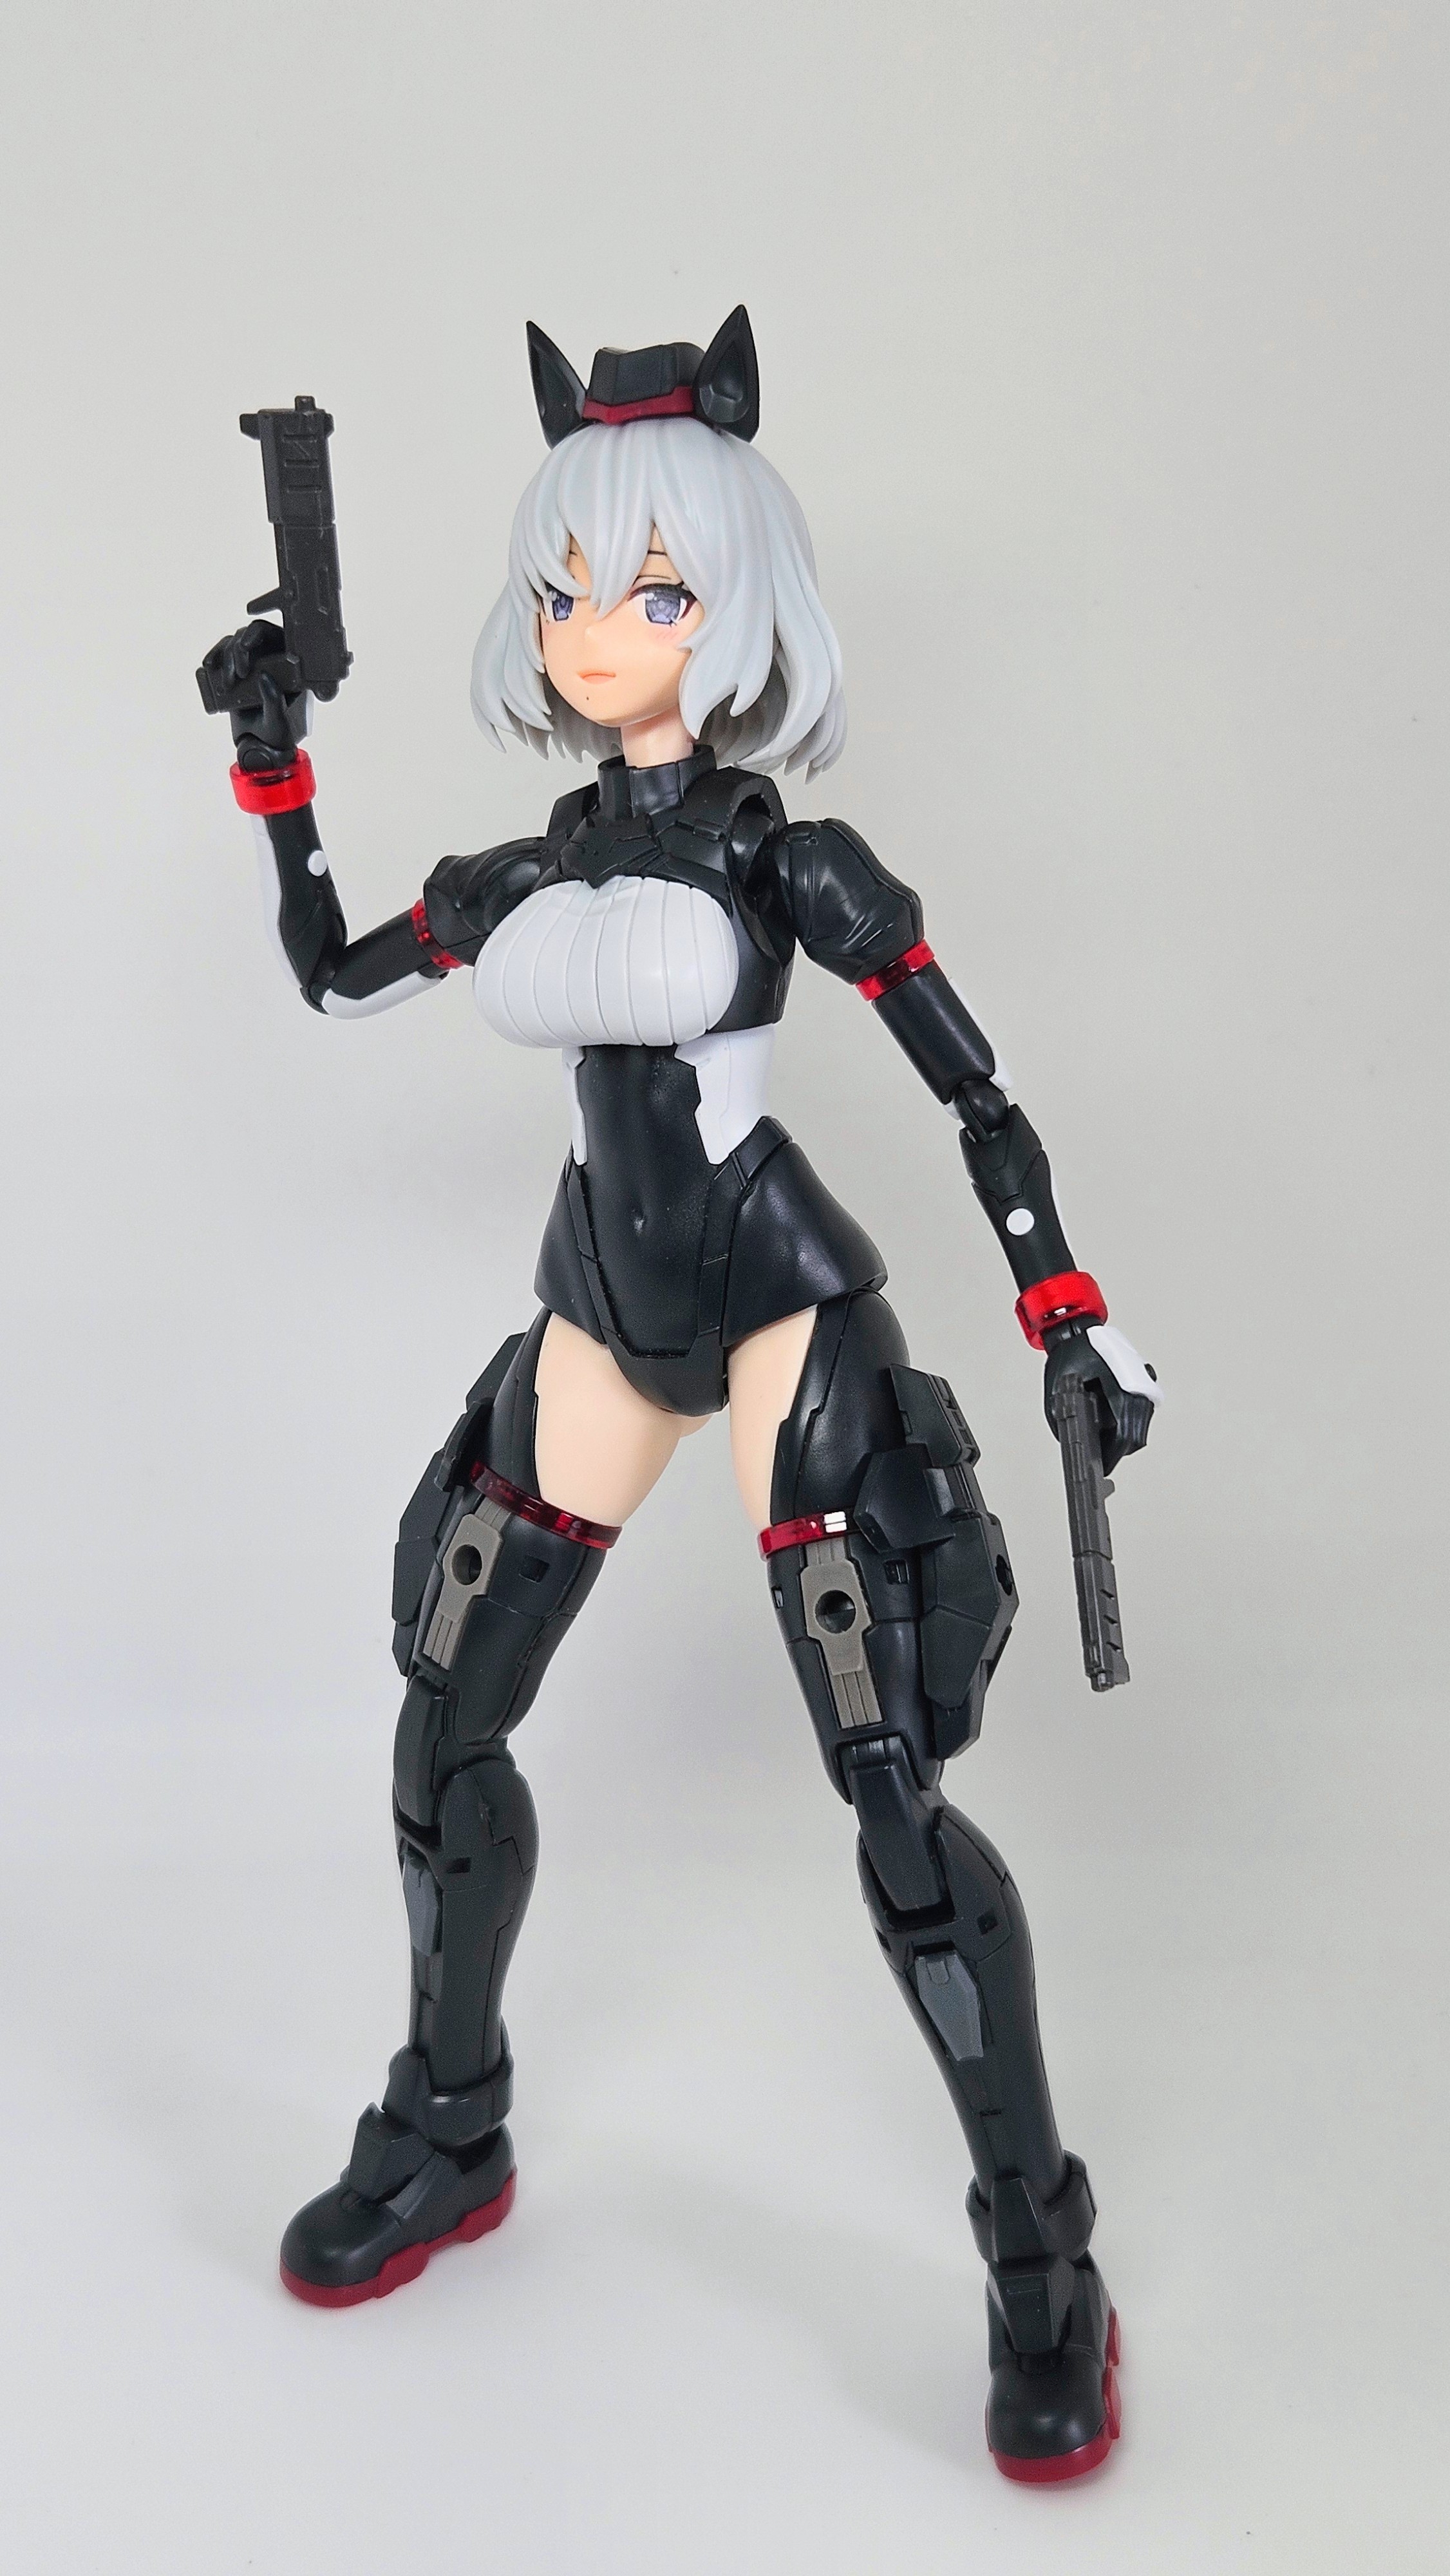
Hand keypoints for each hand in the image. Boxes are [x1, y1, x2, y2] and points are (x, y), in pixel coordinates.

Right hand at [197, 621, 307, 767]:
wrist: (263, 747)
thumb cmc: (279, 733)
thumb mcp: (279, 720)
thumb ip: (274, 700)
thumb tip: (265, 677)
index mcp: (289, 664)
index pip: (274, 636)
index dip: (256, 635)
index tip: (245, 647)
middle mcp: (270, 658)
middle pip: (249, 637)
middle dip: (238, 651)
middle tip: (238, 674)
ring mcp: (250, 663)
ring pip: (232, 645)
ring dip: (225, 659)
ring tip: (226, 684)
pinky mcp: (233, 672)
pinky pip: (221, 658)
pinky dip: (213, 660)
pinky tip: (208, 666)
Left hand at [1042, 1320, 1157, 1474]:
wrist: (1081, 1329)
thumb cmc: (1072, 1352)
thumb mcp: (1059, 1389)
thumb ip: (1063, 1418)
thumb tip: (1069, 1439)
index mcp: (1123, 1388)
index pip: (1125, 1435)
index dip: (1113, 1455)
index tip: (1103, 1466)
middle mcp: (1140, 1387)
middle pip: (1136, 1435)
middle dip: (1116, 1447)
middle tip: (1099, 1454)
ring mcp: (1144, 1384)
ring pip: (1140, 1424)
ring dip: (1122, 1432)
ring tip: (1100, 1431)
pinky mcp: (1143, 1382)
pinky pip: (1139, 1410)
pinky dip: (1125, 1418)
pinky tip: (1109, 1413)